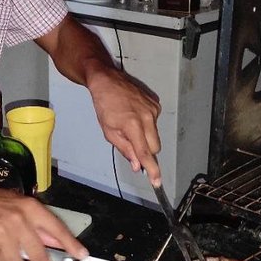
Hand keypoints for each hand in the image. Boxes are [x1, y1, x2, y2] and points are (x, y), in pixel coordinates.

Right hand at [0, 186, 88, 260]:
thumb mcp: (19, 206)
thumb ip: (39, 226)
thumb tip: (57, 244)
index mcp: (29, 208)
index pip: (56, 228)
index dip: (70, 244)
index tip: (82, 256)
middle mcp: (18, 221)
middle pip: (39, 254)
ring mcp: (2, 235)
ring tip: (4, 248)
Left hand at [87, 68, 161, 182]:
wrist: (107, 80)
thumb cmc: (104, 105)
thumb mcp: (109, 131)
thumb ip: (125, 149)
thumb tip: (137, 165)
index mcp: (133, 125)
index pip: (146, 153)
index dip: (152, 169)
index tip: (156, 180)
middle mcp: (147, 117)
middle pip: (155, 147)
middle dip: (146, 151)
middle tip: (132, 145)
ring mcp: (153, 109)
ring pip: (156, 134)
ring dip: (146, 136)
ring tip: (130, 124)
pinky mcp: (155, 103)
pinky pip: (155, 122)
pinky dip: (147, 124)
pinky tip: (135, 114)